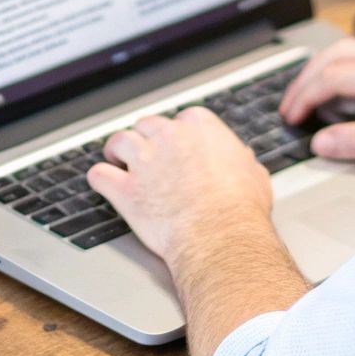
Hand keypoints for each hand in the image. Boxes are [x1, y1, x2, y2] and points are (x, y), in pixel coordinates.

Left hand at [87, 108, 273, 262]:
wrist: (220, 237)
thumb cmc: (240, 210)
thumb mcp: (254, 176)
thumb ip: (242, 162)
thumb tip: (244, 160)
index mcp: (200, 127)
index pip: (182, 119)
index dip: (177, 134)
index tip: (177, 145)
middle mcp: (169, 136)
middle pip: (147, 124)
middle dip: (146, 137)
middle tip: (146, 152)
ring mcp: (144, 160)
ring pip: (119, 141)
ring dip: (117, 150)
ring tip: (116, 158)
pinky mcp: (125, 189)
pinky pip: (100, 174)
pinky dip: (100, 178)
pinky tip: (102, 182)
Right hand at [278, 38, 354, 162]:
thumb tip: (324, 141)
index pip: (335, 75)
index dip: (306, 95)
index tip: (291, 117)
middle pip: (338, 55)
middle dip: (307, 78)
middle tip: (290, 106)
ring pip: (354, 53)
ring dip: (325, 73)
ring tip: (312, 101)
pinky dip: (348, 77)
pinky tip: (351, 100)